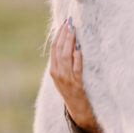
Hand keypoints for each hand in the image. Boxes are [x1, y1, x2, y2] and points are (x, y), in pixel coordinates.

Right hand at [50, 18, 102, 132]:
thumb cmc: (73, 90)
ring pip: (66, 56)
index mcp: (53, 70)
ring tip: (74, 30)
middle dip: (64, 34)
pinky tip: (79, 47)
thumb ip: (65, 62)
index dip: (58, 35)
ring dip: (70, 41)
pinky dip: (77, 56)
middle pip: (59, 50)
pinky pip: (77, 67)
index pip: (54, 48)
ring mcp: (67, 79)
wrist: (78, 110)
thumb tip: (70, 43)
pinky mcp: (77, 83)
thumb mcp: (64, 76)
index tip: (64, 23)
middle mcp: (58, 73)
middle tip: (70, 22)